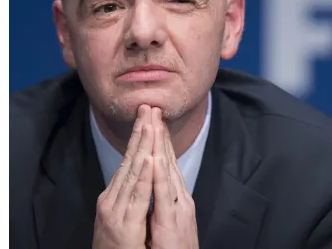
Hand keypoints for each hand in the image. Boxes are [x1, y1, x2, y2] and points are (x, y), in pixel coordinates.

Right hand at [93, 105, 154, 248]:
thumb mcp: (123, 219)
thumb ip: (129, 198)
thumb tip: (137, 178)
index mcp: (114, 197)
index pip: (130, 161)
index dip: (140, 139)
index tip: (148, 117)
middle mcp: (112, 200)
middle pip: (130, 160)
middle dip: (141, 133)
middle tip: (148, 107)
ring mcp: (116, 211)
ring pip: (133, 173)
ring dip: (142, 147)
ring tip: (150, 124)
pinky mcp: (124, 224)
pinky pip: (137, 196)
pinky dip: (144, 177)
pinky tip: (150, 159)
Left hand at [148, 107, 199, 248]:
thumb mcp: (166, 223)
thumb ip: (163, 204)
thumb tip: (155, 189)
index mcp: (177, 199)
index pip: (166, 163)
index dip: (159, 140)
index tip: (153, 119)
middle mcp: (179, 200)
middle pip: (167, 161)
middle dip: (158, 134)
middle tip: (152, 108)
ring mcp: (176, 209)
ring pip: (166, 172)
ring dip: (159, 146)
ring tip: (154, 123)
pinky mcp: (170, 222)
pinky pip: (163, 196)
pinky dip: (159, 176)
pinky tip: (156, 158)